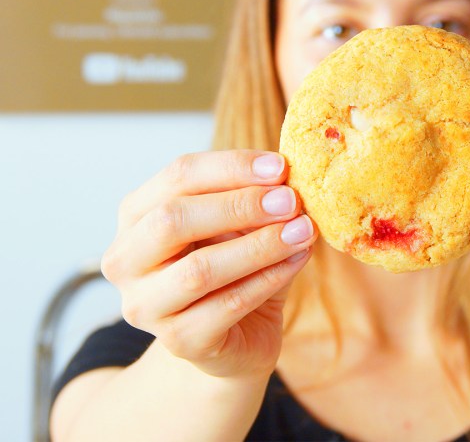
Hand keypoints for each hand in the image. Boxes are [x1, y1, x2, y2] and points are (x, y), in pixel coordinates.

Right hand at [101, 150, 316, 378]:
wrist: (236, 340)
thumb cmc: (235, 269)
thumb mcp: (241, 226)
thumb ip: (255, 200)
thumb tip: (286, 178)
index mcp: (136, 215)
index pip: (177, 176)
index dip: (231, 167)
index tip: (280, 166)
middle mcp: (126, 260)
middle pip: (174, 219)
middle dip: (240, 205)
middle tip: (291, 200)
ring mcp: (146, 306)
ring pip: (200, 269)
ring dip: (260, 245)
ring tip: (303, 230)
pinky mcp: (179, 342)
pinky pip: (227, 305)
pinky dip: (269, 278)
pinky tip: (298, 259)